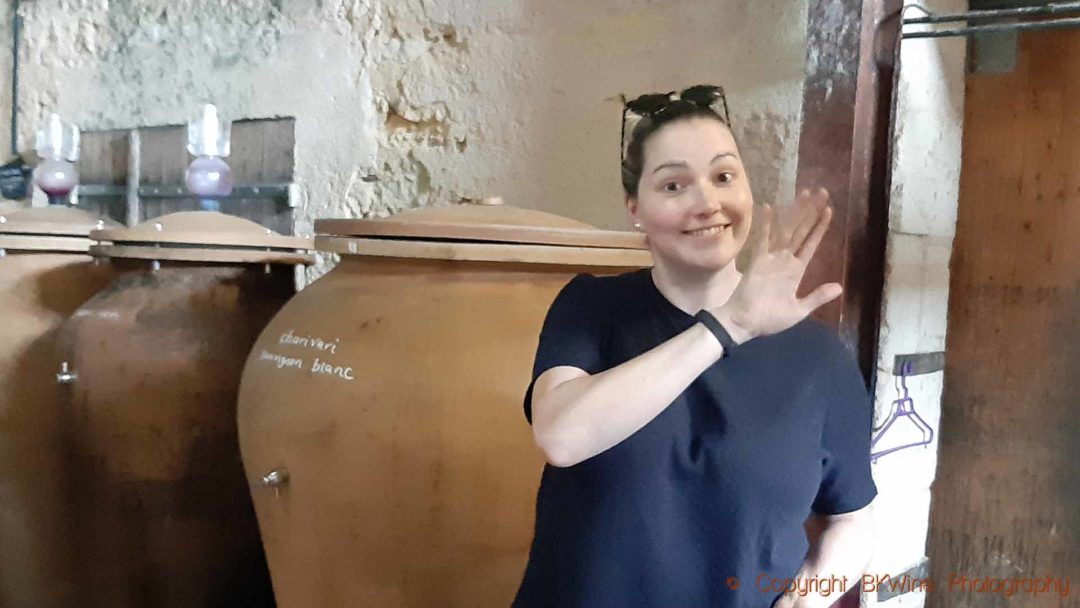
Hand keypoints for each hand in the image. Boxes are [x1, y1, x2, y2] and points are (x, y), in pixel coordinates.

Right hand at [711, 188, 842, 341]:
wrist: (744, 323)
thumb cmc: (769, 319)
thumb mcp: (799, 310)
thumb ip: (817, 297)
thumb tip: (839, 287)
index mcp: (796, 271)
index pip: (811, 243)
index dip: (820, 227)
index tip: (829, 210)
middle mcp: (785, 260)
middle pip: (801, 230)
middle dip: (811, 212)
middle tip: (821, 192)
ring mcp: (771, 258)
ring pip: (786, 230)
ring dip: (795, 212)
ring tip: (805, 193)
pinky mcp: (757, 260)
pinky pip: (763, 239)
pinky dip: (766, 224)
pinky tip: (770, 207)